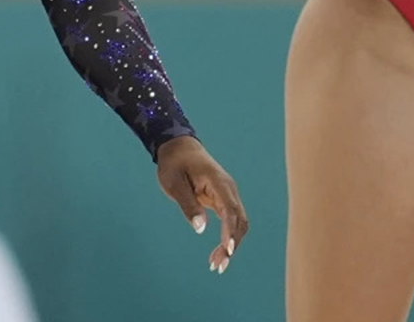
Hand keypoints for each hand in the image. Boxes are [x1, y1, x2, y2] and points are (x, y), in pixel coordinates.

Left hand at [154, 136, 248, 273]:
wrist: (178, 147)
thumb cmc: (175, 164)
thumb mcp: (174, 184)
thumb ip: (188, 205)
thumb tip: (201, 228)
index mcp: (218, 182)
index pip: (230, 209)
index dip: (231, 230)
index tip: (228, 249)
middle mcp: (228, 189)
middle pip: (239, 220)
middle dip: (232, 244)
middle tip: (218, 266)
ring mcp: (228, 195)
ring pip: (238, 224)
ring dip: (230, 245)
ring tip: (217, 265)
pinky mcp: (223, 200)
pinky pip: (230, 222)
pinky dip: (227, 238)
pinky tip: (218, 253)